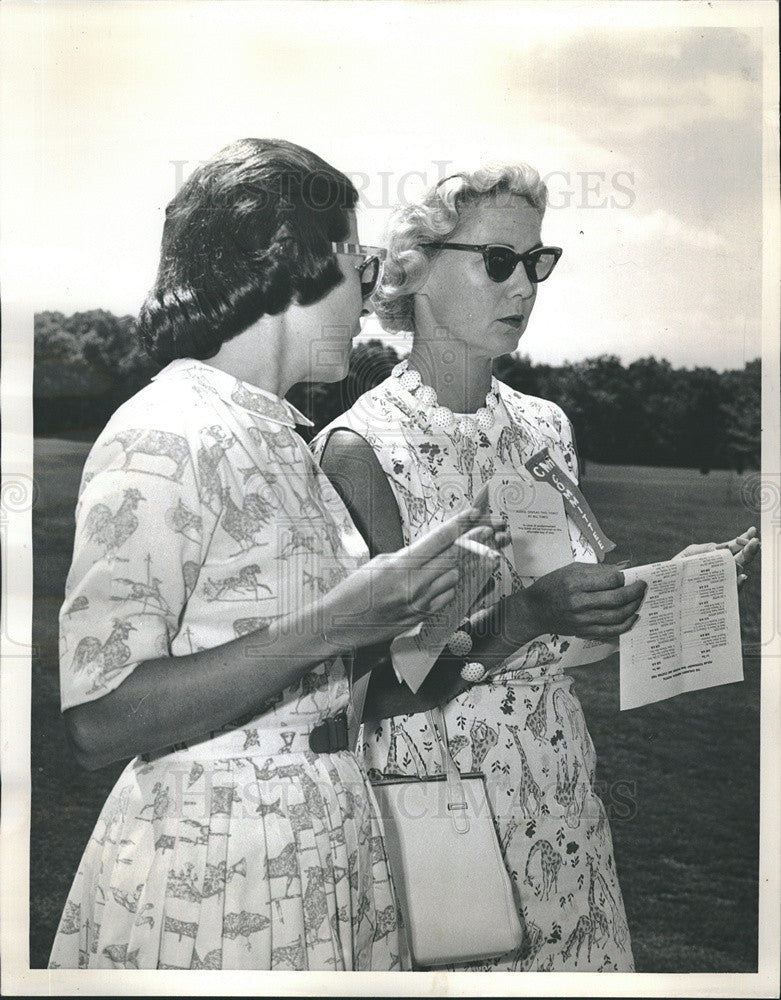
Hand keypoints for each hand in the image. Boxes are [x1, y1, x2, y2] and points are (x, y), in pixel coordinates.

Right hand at [323, 507, 502, 647]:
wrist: (340, 624)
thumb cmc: (354, 591)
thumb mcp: (380, 563)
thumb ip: (409, 555)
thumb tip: (433, 547)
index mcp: (401, 566)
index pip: (438, 540)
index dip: (460, 525)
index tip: (474, 514)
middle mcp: (414, 586)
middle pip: (454, 558)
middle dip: (474, 542)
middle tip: (488, 530)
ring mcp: (421, 604)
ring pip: (456, 578)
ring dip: (466, 565)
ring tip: (480, 553)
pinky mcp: (423, 618)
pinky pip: (448, 598)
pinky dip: (455, 585)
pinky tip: (461, 577)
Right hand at [511, 561, 646, 639]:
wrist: (535, 610)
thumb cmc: (553, 585)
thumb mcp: (571, 570)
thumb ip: (598, 570)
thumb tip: (624, 568)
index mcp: (575, 583)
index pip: (610, 580)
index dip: (624, 577)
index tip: (630, 575)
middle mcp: (579, 603)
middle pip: (616, 599)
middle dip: (635, 592)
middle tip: (643, 586)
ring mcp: (582, 620)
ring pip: (617, 616)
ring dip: (633, 607)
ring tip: (639, 599)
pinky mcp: (584, 631)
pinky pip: (611, 630)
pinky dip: (626, 624)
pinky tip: (633, 616)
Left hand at [672, 526, 758, 587]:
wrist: (668, 591)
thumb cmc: (677, 572)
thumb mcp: (687, 556)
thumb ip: (702, 549)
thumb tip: (722, 549)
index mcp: (715, 557)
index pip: (733, 547)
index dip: (744, 538)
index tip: (752, 530)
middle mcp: (722, 569)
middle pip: (741, 558)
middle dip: (750, 549)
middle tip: (755, 541)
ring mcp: (723, 582)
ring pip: (739, 573)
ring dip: (745, 561)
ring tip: (748, 550)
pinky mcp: (719, 596)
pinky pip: (732, 590)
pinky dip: (738, 583)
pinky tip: (742, 576)